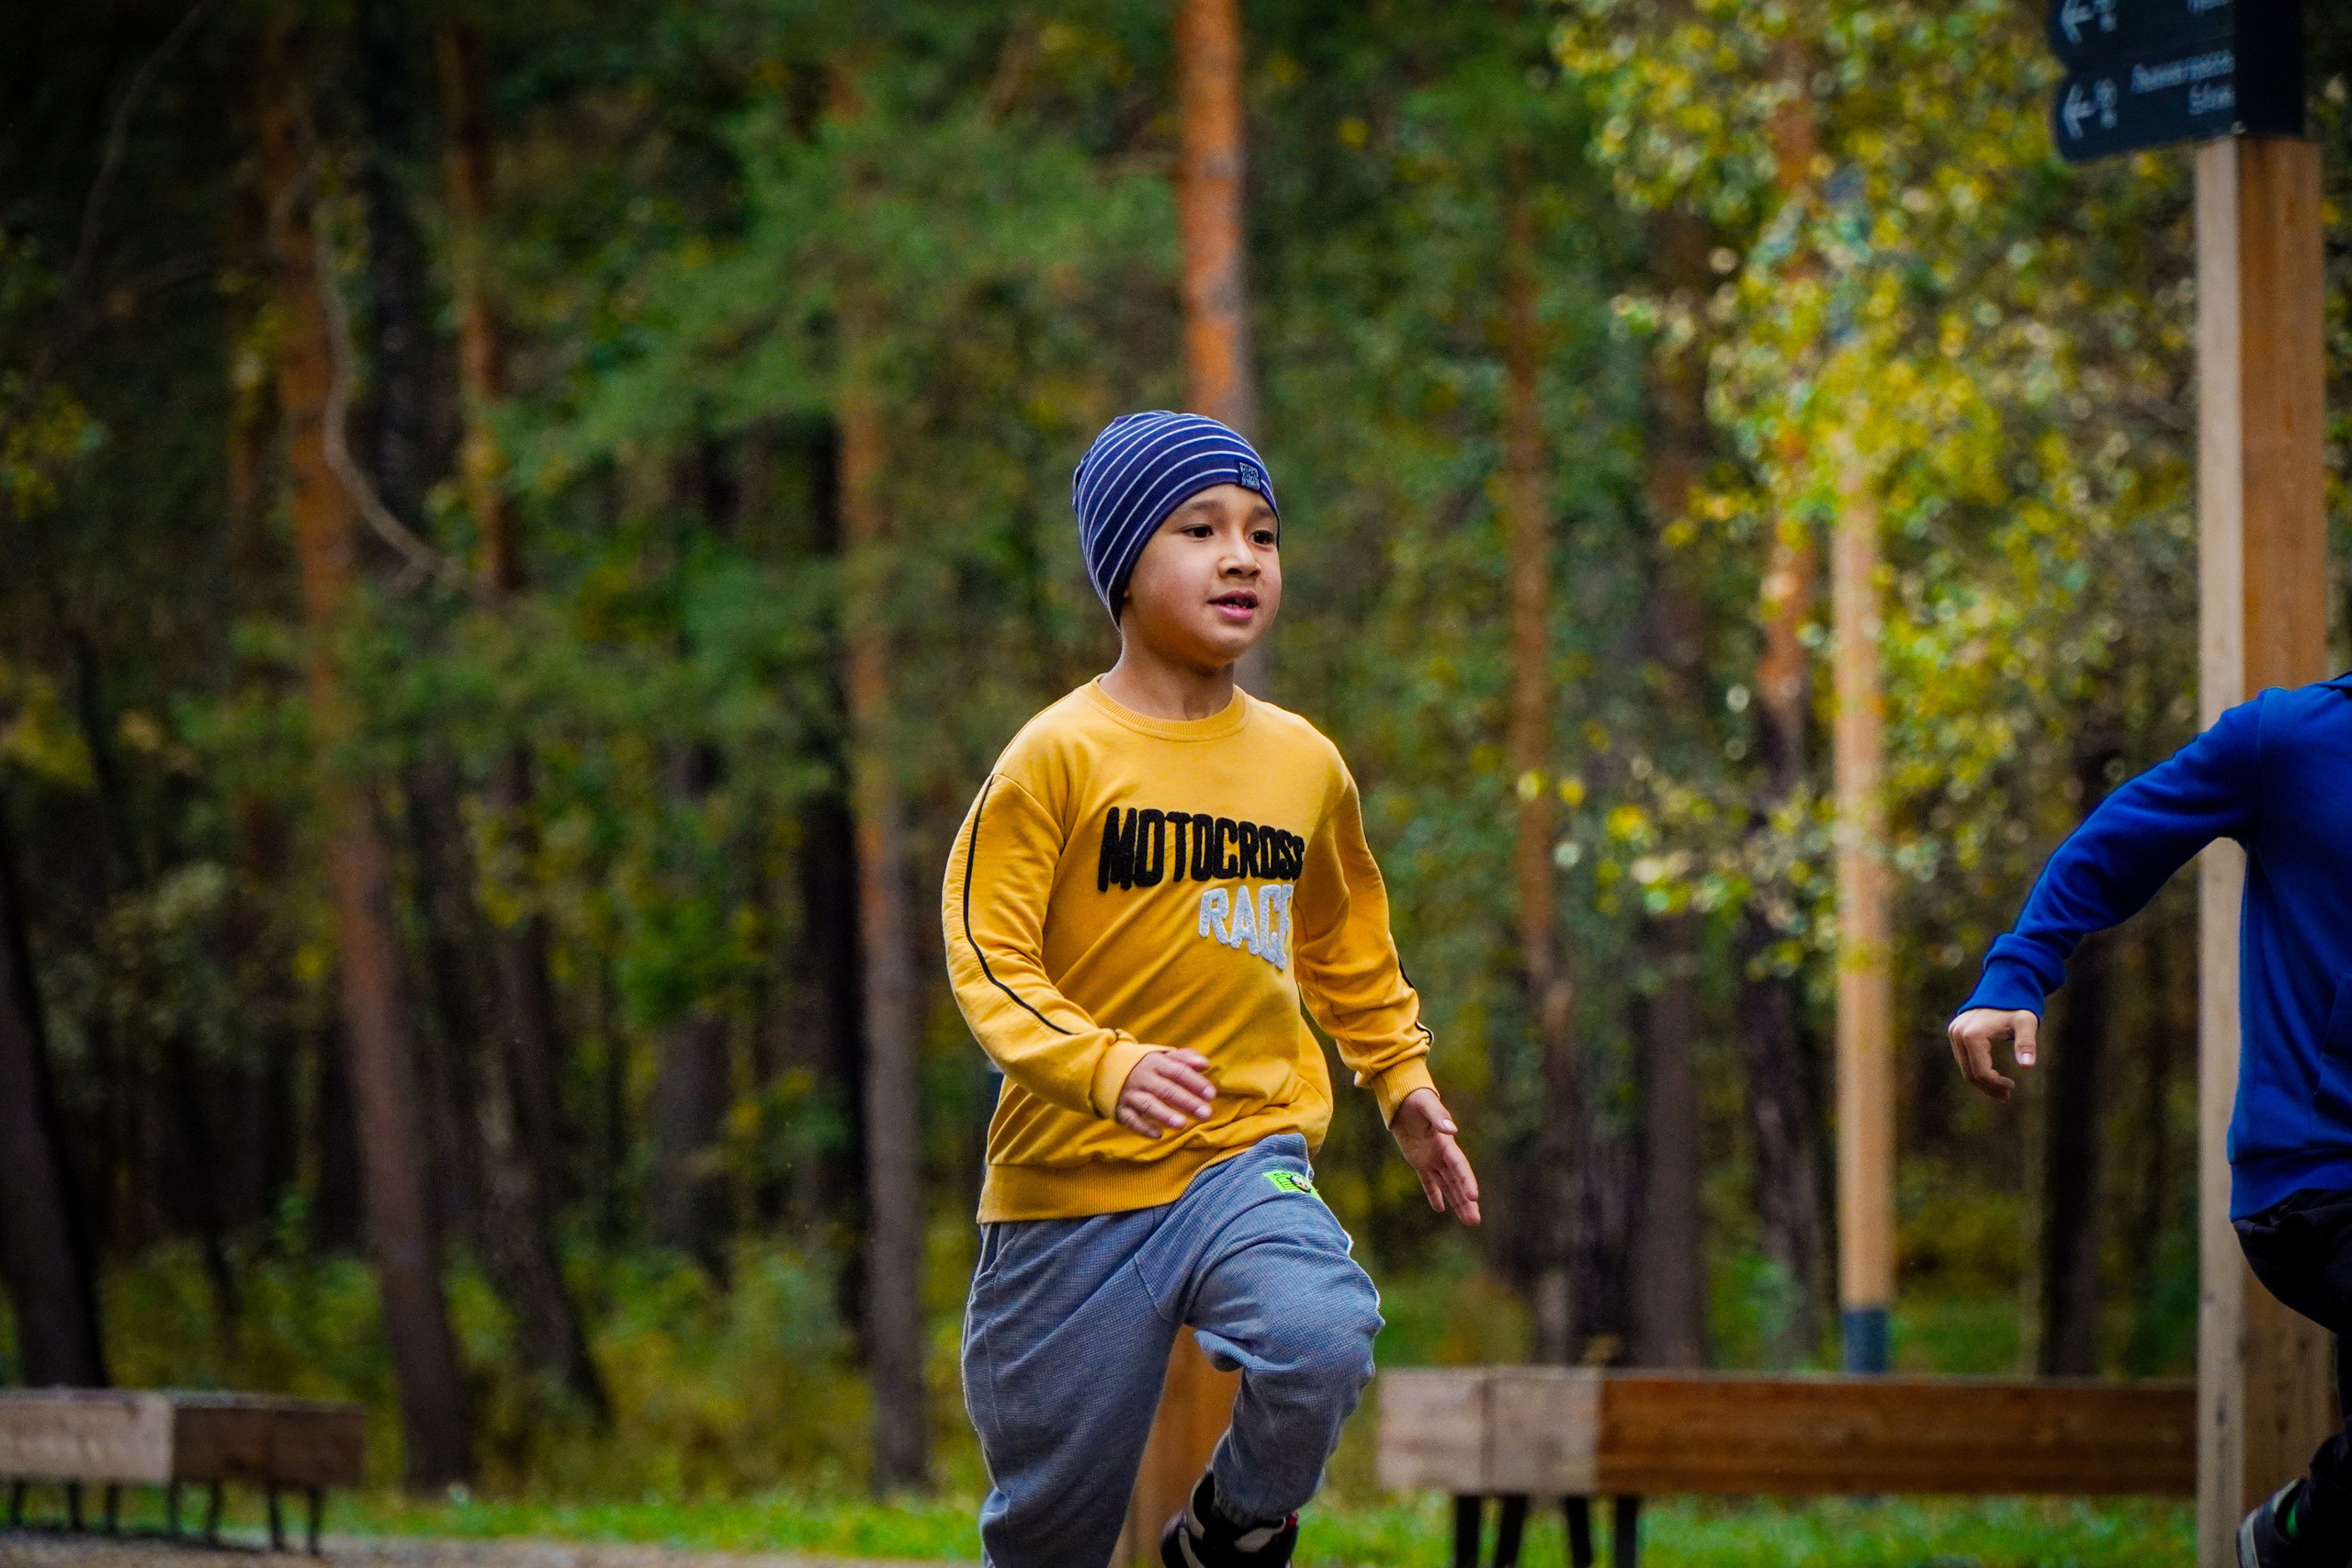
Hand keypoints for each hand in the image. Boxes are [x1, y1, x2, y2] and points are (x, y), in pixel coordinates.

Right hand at [1115, 1049, 1215, 1137]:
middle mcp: (1143, 1078)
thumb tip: (1205, 1065)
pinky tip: (1159, 1135)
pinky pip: (1132, 1120)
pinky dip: (1144, 1128)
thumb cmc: (1146, 1066)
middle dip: (1187, 1102)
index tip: (1211, 1095)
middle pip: (1167, 1089)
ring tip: (1182, 1125)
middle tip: (1206, 1113)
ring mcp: (1130, 1094)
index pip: (1179, 1071)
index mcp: (1156, 1063)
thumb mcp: (1163, 1057)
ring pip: (1148, 1104)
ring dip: (1165, 1114)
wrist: (1106, 1069)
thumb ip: (1185, 1058)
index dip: (1195, 1083)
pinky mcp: (1121, 1110)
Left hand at [1390, 1087, 1479, 1225]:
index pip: (1459, 1166)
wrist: (1404, 1099)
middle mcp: (1442, 1154)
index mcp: (1446, 1143)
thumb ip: (1438, 1116)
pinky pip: (1428, 1181)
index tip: (1474, 1197)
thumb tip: (1452, 1129)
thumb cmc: (1417, 1099)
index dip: (1467, 1181)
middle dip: (1466, 1201)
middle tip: (1475, 1221)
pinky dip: (1434, 1195)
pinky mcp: (1419, 1161)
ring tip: (1469, 1220)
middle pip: (1457, 1182)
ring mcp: (1431, 1159)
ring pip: (1446, 1185)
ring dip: (1457, 1202)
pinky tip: (1440, 1209)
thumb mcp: (1426, 1105)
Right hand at [1948, 1007, 2038, 1101]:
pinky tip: (1991, 1074)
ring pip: (1964, 1067)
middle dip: (1988, 1087)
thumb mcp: (2026, 1024)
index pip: (1980, 1072)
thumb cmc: (2017, 1005)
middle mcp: (1958, 1034)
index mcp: (1972, 1035)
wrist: (2004, 986)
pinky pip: (1963, 1058)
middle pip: (1969, 1073)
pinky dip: (1976, 1069)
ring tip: (2002, 1088)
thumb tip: (2028, 1066)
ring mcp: (1954, 1032)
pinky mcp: (1955, 1031)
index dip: (1996, 1084)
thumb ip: (2026, 1045)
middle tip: (2006, 1096)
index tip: (2012, 1087)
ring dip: (1982, 1080)